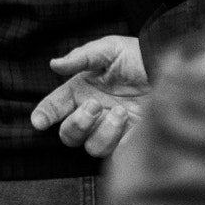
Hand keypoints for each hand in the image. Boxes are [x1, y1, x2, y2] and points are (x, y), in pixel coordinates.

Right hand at [30, 35, 148, 157]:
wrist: (166, 70)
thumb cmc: (135, 56)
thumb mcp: (107, 49)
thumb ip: (81, 57)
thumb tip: (54, 64)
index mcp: (80, 90)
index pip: (55, 106)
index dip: (44, 114)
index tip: (38, 122)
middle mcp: (91, 113)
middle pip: (69, 134)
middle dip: (77, 124)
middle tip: (94, 106)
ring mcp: (109, 130)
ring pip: (91, 147)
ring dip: (103, 131)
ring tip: (120, 111)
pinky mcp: (129, 142)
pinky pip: (115, 156)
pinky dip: (119, 142)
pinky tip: (129, 123)